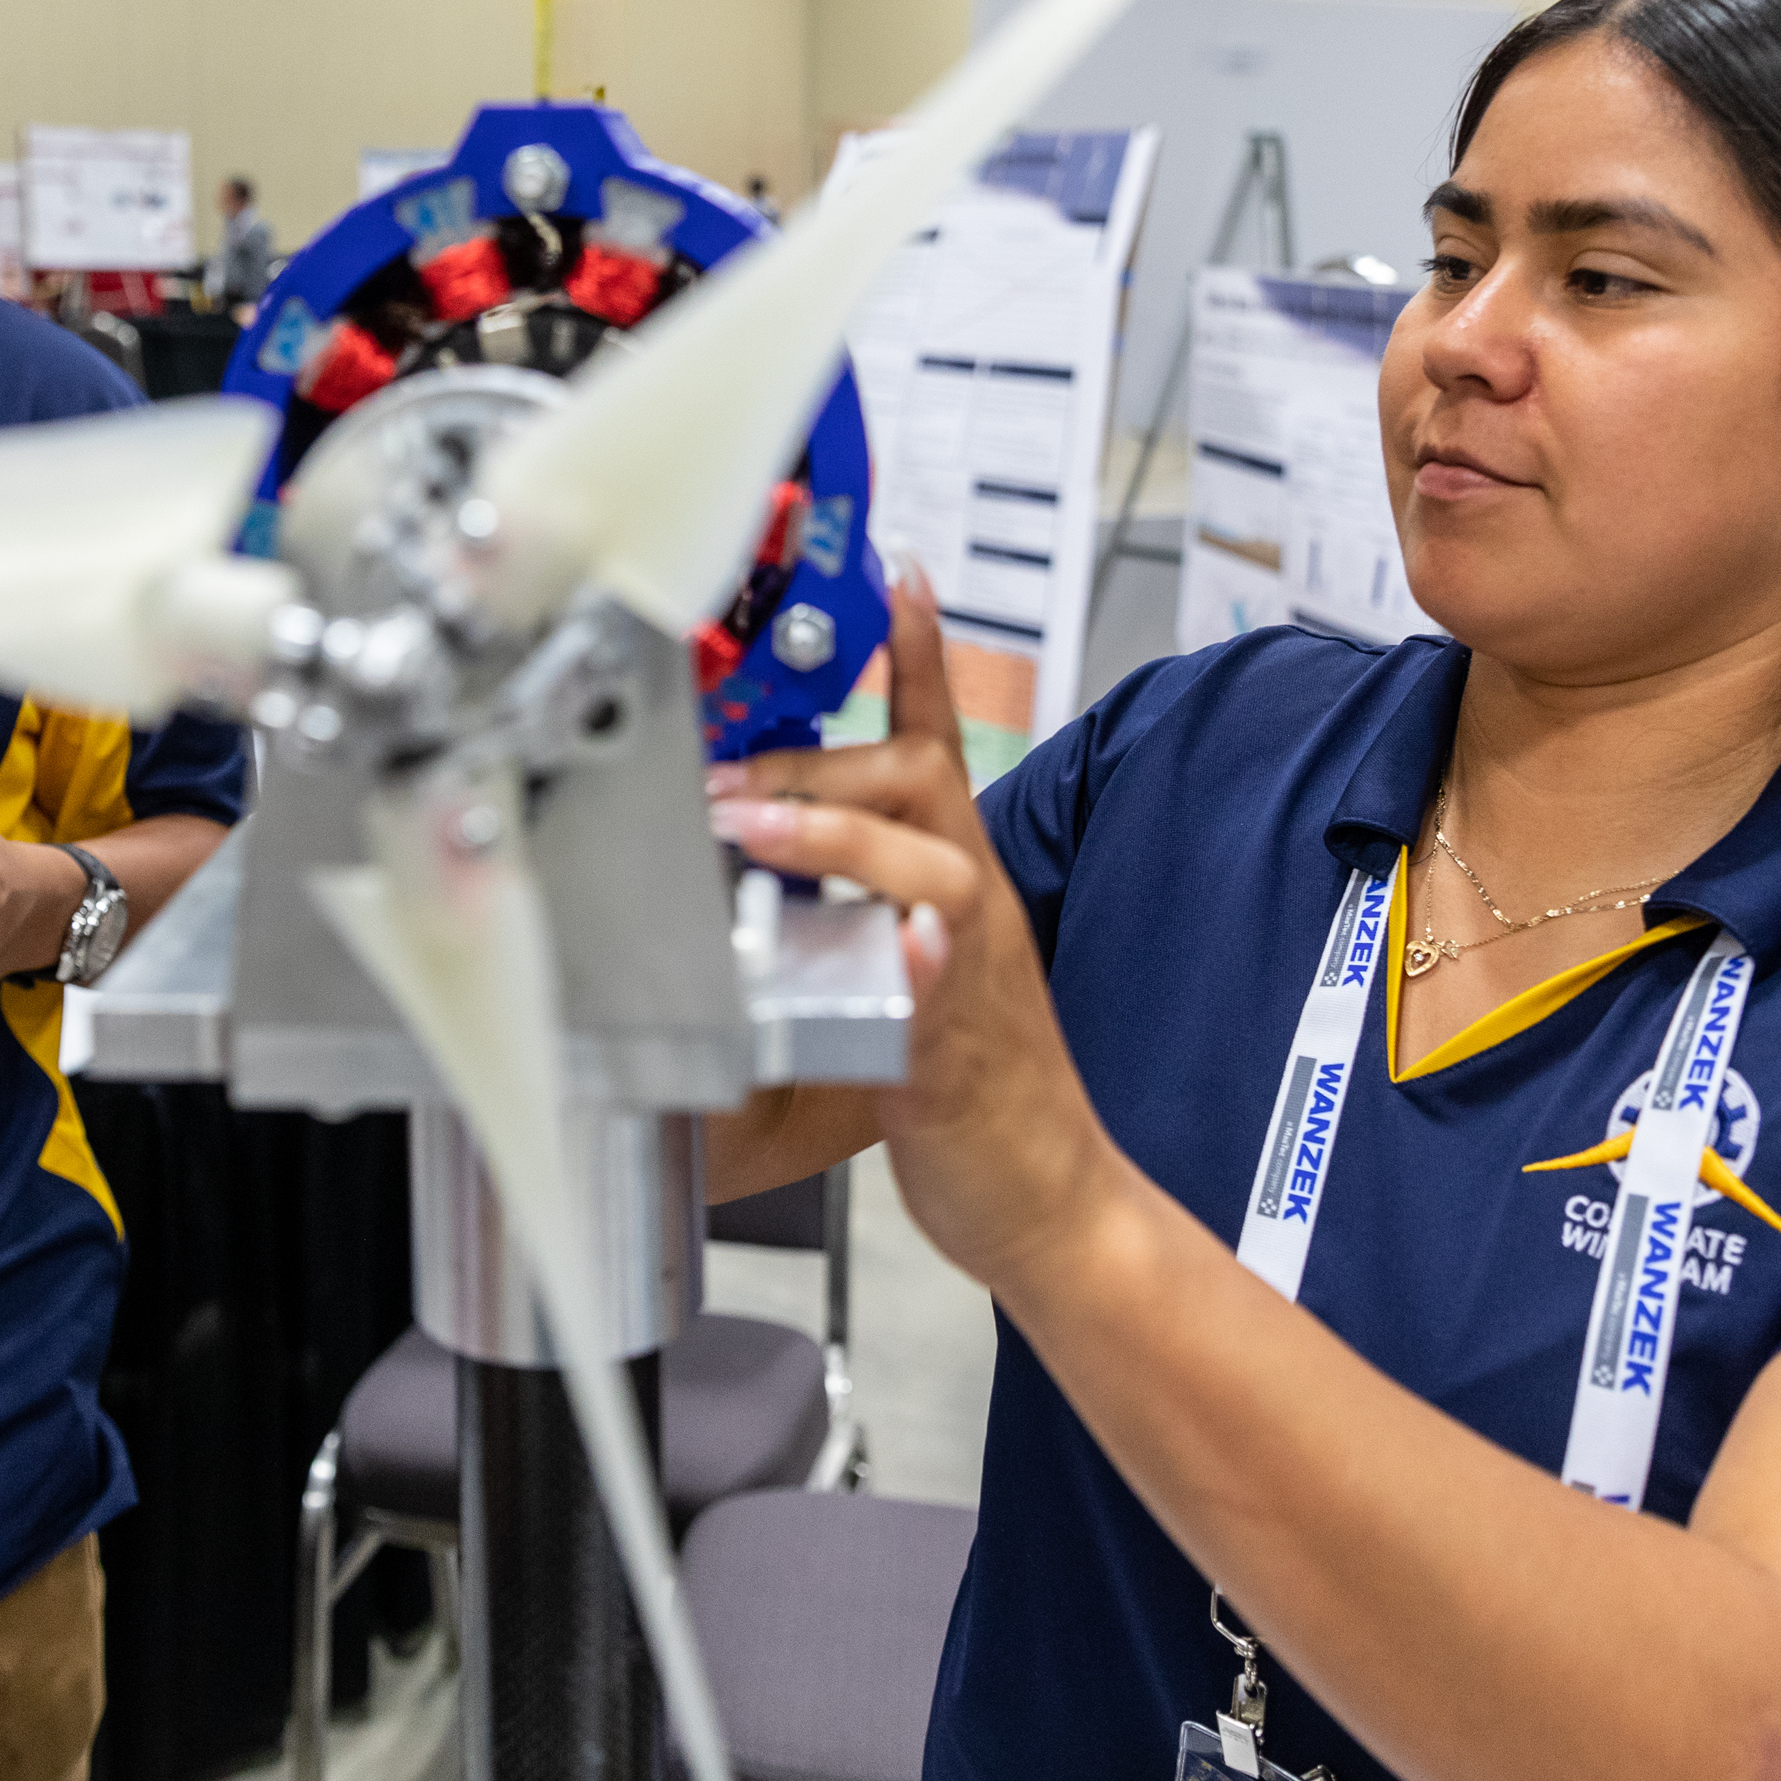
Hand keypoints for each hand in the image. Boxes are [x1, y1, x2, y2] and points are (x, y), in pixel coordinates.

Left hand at [703, 575, 1139, 1293]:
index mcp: (958, 890)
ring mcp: (971, 981)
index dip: (920, 658)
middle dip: (820, 763)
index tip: (896, 576)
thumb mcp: (916, 973)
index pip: (940, 748)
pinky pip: (940, 993)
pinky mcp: (957, 1058)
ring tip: (755, 826)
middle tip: (727, 775)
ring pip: (931, 872)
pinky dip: (917, 961)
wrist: (1053, 1204)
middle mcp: (971, 917)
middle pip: (925, 785)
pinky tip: (894, 944)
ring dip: (839, 837)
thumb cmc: (980, 1095)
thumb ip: (865, 908)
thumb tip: (791, 858)